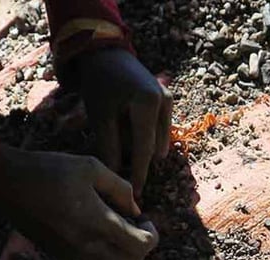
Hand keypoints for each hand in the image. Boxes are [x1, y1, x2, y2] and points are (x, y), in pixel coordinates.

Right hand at [0, 145, 157, 259]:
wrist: (4, 182)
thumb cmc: (48, 169)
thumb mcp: (91, 167)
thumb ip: (120, 188)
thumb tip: (136, 209)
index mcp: (96, 223)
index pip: (141, 247)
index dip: (152, 235)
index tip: (145, 220)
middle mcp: (86, 245)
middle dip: (141, 251)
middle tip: (134, 228)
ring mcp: (71, 254)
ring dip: (122, 254)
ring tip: (114, 227)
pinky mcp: (59, 254)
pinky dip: (103, 252)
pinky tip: (93, 228)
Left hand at [72, 48, 171, 195]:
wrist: (106, 54)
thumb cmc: (100, 83)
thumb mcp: (100, 115)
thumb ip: (109, 146)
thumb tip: (116, 175)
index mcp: (148, 104)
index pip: (144, 149)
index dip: (138, 174)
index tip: (134, 195)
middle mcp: (165, 103)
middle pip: (151, 146)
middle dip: (135, 156)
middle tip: (114, 160)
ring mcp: (169, 102)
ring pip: (156, 140)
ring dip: (138, 145)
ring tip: (117, 135)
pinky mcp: (168, 102)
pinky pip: (158, 129)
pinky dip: (143, 135)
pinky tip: (126, 127)